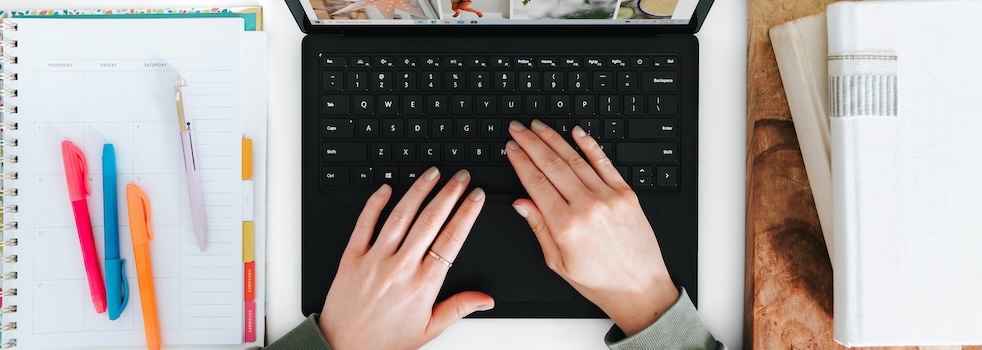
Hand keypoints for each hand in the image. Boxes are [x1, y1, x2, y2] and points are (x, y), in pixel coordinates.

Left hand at [319, 167, 493, 349]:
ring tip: (432, 173)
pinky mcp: (351, 258)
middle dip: (449, 194)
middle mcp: (400, 268)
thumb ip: (459, 308)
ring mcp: (374, 260)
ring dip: (418, 190)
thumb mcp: (429, 329)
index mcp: (423, 285)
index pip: (452, 240)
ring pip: (400, 216)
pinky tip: (387, 188)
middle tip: (460, 177)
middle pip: (430, 221)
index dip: (467, 214)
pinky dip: (375, 203)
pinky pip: (364, 224)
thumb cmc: (385, 341)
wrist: (344, 348)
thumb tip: (486, 299)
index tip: (476, 197)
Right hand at [506, 120, 679, 335]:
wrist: (640, 288)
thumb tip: (522, 203)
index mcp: (566, 226)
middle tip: (518, 129)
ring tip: (538, 127)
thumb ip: (539, 228)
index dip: (520, 162)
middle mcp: (587, 207)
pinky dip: (589, 145)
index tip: (511, 148)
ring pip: (575, 159)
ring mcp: (608, 197)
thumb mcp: (559, 262)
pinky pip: (604, 163)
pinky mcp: (626, 194)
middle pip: (552, 165)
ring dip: (554, 139)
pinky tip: (576, 132)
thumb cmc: (600, 281)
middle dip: (531, 143)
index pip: (536, 183)